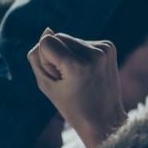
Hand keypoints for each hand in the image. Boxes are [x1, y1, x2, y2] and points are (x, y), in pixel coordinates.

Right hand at [27, 30, 126, 147]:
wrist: (104, 117)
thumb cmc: (70, 105)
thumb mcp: (46, 84)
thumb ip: (38, 57)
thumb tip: (47, 30)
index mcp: (79, 65)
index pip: (47, 42)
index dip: (46, 60)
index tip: (58, 77)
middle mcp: (95, 53)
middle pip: (59, 37)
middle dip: (55, 54)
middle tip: (67, 78)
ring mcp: (105, 48)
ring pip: (70, 38)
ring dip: (67, 53)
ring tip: (78, 75)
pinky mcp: (109, 46)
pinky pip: (82, 42)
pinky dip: (79, 53)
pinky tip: (86, 70)